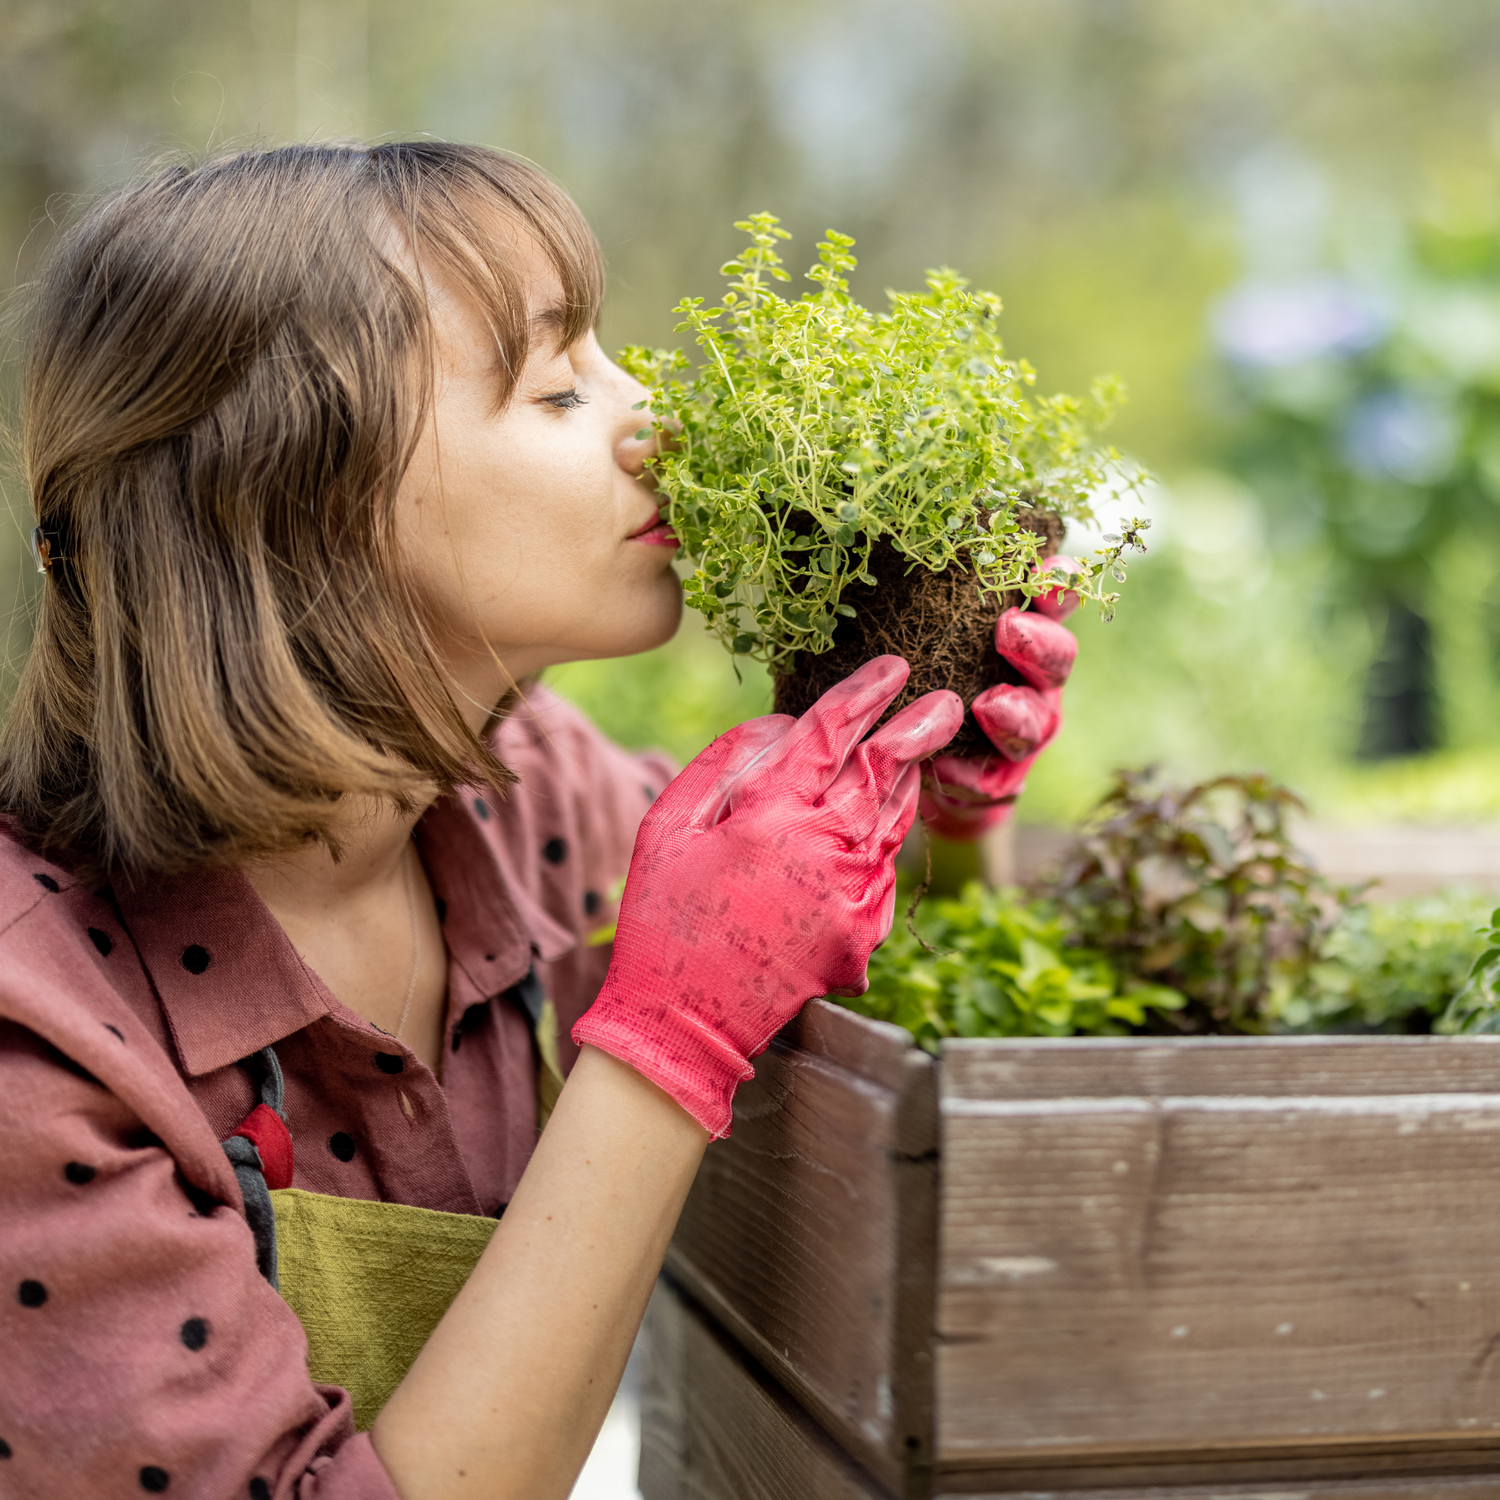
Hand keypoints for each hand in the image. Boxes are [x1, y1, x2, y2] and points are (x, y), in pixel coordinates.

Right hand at [572, 657, 962, 1135]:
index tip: (892, 666)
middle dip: (919, 727)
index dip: (864, 692)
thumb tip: (778, 724)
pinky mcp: (863, 932)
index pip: (832, 731)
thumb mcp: (668, 827)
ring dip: (910, 779)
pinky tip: (881, 824)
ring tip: (918, 751)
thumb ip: (722, 763)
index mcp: (770, 812)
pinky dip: (886, 838)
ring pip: (895, 818)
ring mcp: (851, 893)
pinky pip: (885, 868)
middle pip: (886, 768)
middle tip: (945, 700)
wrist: (685, 1022)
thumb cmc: (664, 917)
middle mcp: (823, 847)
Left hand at [919, 556, 1080, 841]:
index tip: (1047, 569)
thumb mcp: (928, 633)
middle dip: (1037, 642)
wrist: (920, 760)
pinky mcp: (999, 780)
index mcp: (1025, 635)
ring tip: (988, 705)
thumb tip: (891, 547)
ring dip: (1013, 713)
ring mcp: (1024, 732)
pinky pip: (990, 780)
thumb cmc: (925, 678)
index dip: (1059, 585)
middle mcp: (1035, 680)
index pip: (1054, 602)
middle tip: (1007, 629)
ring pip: (1035, 722)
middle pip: (1057, 657)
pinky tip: (945, 767)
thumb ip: (930, 604)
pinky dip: (967, 773)